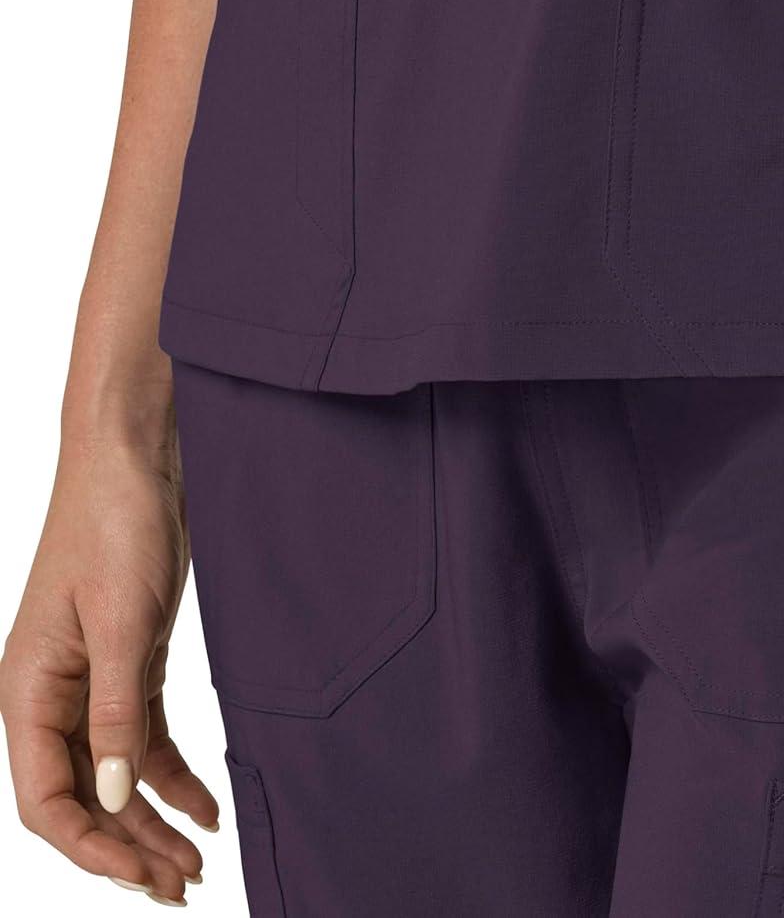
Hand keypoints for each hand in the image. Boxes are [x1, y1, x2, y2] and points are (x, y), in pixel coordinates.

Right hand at [1, 384, 216, 904]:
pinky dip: (171, 775)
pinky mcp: (129, 662)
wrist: (136, 460)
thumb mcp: (124, 624)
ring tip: (195, 864)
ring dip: (150, 820)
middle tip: (182, 887)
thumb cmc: (115, 526)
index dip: (92, 847)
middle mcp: (53, 697)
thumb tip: (109, 796)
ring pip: (114, 774)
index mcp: (29, 693)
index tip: (144, 878)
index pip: (46, 801)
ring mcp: (91, 682)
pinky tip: (204, 805)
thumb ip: (115, 712)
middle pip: (82, 797)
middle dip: (127, 848)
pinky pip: (142, 737)